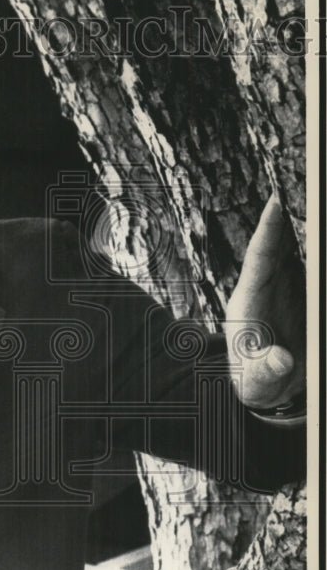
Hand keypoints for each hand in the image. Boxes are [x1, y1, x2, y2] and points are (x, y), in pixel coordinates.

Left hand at [225, 196, 305, 410]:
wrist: (269, 388)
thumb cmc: (254, 381)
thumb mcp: (256, 380)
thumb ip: (265, 370)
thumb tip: (279, 359)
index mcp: (250, 298)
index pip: (259, 257)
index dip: (267, 229)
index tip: (275, 200)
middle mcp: (270, 286)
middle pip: (283, 242)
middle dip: (295, 213)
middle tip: (308, 181)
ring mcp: (290, 289)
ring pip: (304, 251)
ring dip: (312, 229)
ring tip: (320, 198)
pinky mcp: (307, 297)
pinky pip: (316, 270)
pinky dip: (320, 256)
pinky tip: (324, 237)